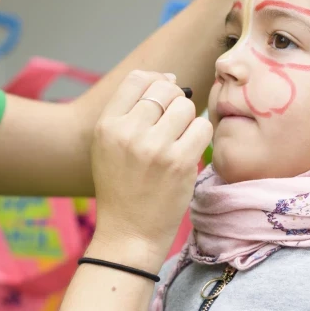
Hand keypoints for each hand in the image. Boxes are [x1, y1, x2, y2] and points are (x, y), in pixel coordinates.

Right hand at [89, 71, 211, 267]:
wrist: (128, 233)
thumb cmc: (122, 187)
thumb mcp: (109, 145)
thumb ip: (131, 110)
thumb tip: (169, 77)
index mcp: (106, 125)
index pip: (138, 79)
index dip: (156, 82)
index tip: (163, 100)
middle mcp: (128, 132)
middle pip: (165, 89)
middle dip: (175, 101)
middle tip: (173, 124)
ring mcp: (154, 147)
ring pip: (186, 106)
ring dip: (188, 120)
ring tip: (179, 140)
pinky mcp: (179, 163)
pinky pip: (202, 128)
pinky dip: (200, 137)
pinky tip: (189, 151)